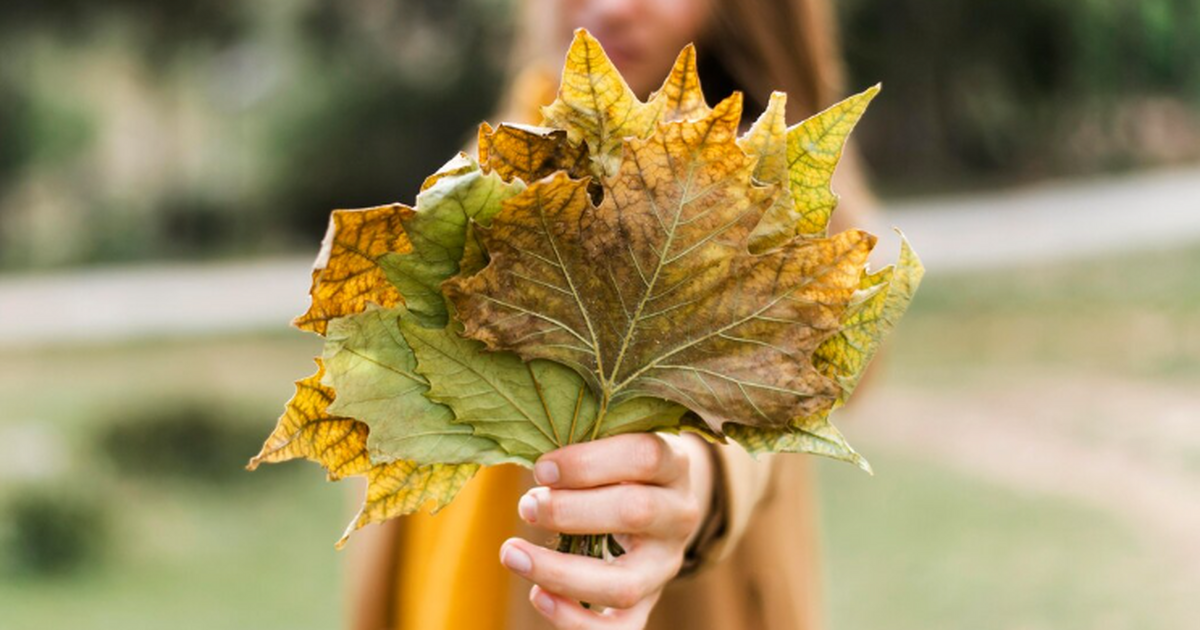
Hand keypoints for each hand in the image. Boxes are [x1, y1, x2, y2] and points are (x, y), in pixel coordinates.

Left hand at [499, 432, 714, 628]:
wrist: (658, 506)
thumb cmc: (619, 466)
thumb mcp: (615, 443)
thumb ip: (584, 444)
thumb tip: (531, 466)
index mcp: (675, 465)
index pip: (644, 456)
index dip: (588, 462)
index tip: (541, 469)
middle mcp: (679, 515)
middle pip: (635, 513)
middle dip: (569, 511)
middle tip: (526, 506)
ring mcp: (665, 565)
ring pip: (624, 584)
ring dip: (560, 572)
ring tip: (512, 553)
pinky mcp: (648, 602)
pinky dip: (574, 620)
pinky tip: (538, 596)